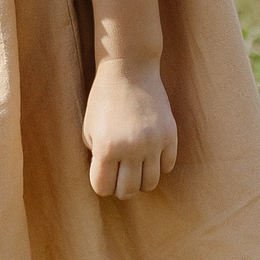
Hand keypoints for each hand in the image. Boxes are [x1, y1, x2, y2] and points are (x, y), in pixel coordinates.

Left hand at [82, 59, 178, 197]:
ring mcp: (153, 142)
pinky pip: (167, 166)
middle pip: (128, 190)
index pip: (103, 188)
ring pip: (150, 183)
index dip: (102, 184)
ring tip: (135, 169)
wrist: (129, 69)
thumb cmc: (104, 99)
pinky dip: (158, 166)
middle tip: (120, 177)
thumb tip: (109, 179)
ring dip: (141, 181)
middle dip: (121, 188)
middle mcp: (131, 148)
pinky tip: (150, 155)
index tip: (104, 174)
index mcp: (106, 147)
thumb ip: (97, 158)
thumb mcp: (89, 130)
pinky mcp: (170, 135)